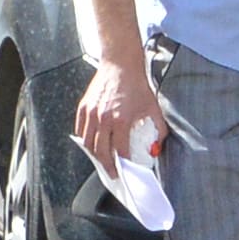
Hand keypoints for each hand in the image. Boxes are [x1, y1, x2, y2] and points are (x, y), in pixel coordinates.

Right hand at [73, 55, 162, 176]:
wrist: (120, 65)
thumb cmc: (137, 86)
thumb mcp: (153, 108)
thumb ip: (158, 130)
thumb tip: (156, 147)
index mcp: (120, 121)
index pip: (120, 151)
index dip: (123, 164)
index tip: (126, 171)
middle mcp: (103, 119)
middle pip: (101, 151)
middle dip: (107, 165)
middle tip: (113, 174)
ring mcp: (91, 114)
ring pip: (88, 143)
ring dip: (95, 155)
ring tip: (102, 161)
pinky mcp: (83, 108)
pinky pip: (81, 130)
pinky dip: (85, 140)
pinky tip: (92, 145)